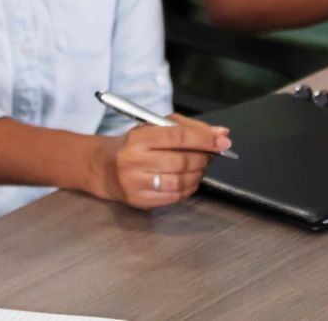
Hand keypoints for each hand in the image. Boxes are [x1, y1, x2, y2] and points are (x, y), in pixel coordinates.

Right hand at [93, 116, 231, 209]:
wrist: (104, 167)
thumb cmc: (135, 145)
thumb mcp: (156, 127)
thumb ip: (190, 128)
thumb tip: (221, 133)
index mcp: (139, 136)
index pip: (178, 137)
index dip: (204, 139)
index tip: (222, 141)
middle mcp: (134, 160)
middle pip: (181, 161)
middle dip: (204, 158)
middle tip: (211, 154)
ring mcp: (135, 182)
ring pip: (180, 181)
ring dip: (198, 174)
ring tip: (199, 166)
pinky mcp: (138, 200)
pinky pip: (173, 197)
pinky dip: (188, 188)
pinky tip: (189, 180)